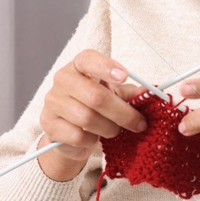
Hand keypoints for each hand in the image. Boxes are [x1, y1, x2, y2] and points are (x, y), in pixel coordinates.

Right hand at [37, 50, 149, 180]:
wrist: (71, 131)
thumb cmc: (95, 106)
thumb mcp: (116, 95)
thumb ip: (132, 94)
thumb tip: (150, 93)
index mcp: (79, 66)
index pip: (88, 59)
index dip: (106, 67)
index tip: (124, 75)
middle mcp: (62, 79)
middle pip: (95, 96)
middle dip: (123, 113)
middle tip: (138, 124)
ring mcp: (53, 101)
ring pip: (87, 118)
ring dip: (109, 129)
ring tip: (115, 130)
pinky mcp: (49, 124)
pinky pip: (77, 135)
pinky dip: (92, 140)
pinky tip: (94, 137)